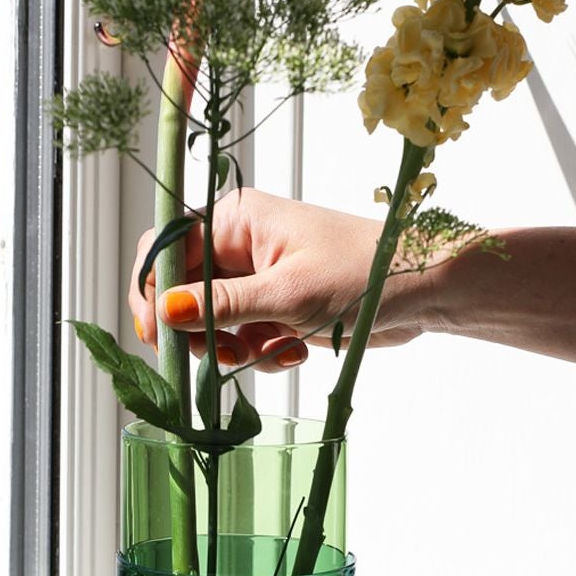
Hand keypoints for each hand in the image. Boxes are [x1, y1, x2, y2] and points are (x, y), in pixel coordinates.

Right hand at [128, 187, 430, 371]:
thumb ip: (222, 307)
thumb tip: (164, 310)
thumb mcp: (287, 294)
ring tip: (274, 349)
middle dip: (201, 332)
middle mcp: (241, 246)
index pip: (166, 249)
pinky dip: (263, 353)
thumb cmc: (363, 272)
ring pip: (215, 325)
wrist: (423, 289)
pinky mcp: (278, 308)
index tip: (158, 333)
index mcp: (236, 220)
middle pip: (184, 293)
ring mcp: (260, 278)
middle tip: (225, 354)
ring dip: (236, 349)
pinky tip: (295, 350)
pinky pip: (246, 338)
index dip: (152, 291)